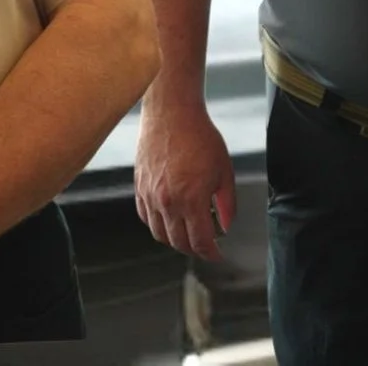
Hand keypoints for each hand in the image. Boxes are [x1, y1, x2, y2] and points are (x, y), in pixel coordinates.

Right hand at [134, 101, 235, 260]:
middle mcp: (167, 202)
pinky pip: (146, 217)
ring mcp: (150, 195)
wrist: (172, 112)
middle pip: (179, 243)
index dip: (211, 254)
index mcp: (191, 200)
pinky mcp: (139, 186)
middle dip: (195, 250)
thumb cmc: (200, 137)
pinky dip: (158, 225)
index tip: (217, 254)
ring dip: (175, 240)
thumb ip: (227, 204)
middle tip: (205, 246)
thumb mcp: (224, 171)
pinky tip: (169, 219)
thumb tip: (226, 226)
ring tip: (188, 235)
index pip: (200, 241)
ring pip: (160, 234)